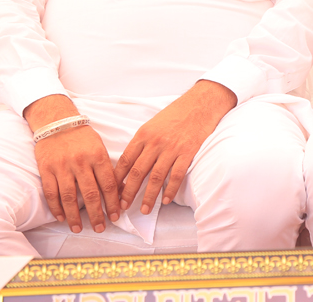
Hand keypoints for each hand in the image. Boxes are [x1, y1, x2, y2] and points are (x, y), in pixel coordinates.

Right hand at [25, 94, 119, 233]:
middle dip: (96, 214)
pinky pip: (51, 193)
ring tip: (79, 228)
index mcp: (97, 156)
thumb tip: (117, 191)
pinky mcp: (46, 170)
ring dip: (74, 216)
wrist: (57, 122)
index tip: (115, 216)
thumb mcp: (99, 147)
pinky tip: (61, 217)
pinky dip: (56, 207)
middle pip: (89, 194)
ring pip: (69, 197)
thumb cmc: (82, 137)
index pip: (108, 185)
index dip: (112, 203)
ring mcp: (62, 167)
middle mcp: (80, 162)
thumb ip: (106, 168)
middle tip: (100, 228)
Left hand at [115, 80, 236, 213]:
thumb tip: (131, 163)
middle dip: (128, 192)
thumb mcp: (152, 124)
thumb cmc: (176, 113)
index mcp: (143, 134)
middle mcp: (155, 142)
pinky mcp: (187, 152)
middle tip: (123, 207)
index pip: (125, 161)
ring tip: (144, 209)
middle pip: (137, 172)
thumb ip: (142, 142)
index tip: (113, 192)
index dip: (117, 179)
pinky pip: (176, 175)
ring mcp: (171, 148)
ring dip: (148, 196)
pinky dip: (170, 190)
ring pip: (155, 177)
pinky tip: (166, 200)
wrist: (200, 103)